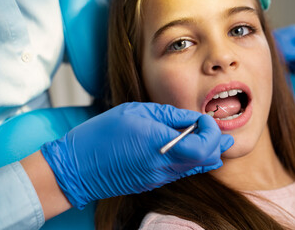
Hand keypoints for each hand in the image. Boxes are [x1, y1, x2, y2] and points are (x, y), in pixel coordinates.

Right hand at [41, 102, 232, 208]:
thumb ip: (169, 116)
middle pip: (206, 159)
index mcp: (158, 144)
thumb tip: (193, 119)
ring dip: (208, 151)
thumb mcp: (136, 112)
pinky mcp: (155, 181)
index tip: (204, 118)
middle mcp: (163, 165)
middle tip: (216, 128)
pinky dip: (194, 159)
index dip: (211, 131)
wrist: (78, 167)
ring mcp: (159, 177)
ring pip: (198, 167)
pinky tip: (193, 147)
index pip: (203, 145)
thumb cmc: (101, 134)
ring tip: (213, 137)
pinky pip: (183, 172)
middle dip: (216, 141)